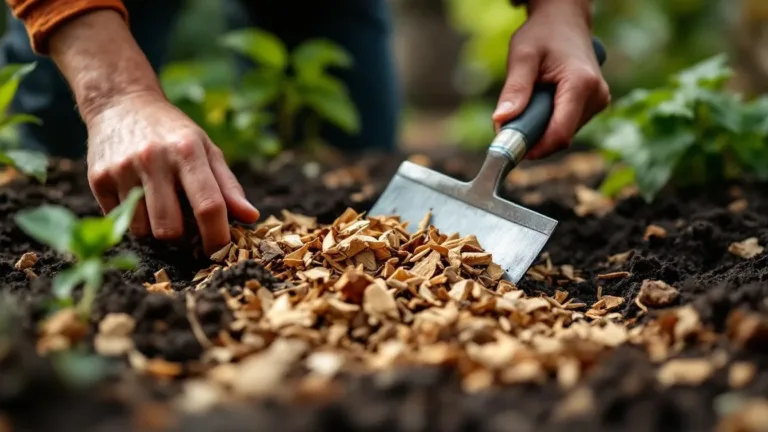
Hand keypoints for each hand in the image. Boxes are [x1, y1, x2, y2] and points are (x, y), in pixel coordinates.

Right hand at [86, 91, 259, 254]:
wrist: (122, 103)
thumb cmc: (173, 133)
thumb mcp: (206, 149)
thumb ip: (228, 186)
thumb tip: (251, 218)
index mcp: (187, 151)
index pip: (208, 206)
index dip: (217, 237)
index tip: (221, 252)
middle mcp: (153, 160)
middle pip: (170, 229)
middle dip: (182, 239)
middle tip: (187, 228)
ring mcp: (122, 169)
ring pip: (143, 231)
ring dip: (155, 231)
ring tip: (161, 209)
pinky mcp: (98, 178)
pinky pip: (119, 221)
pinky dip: (133, 219)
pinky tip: (139, 198)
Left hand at [492, 0, 609, 159]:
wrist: (564, 20)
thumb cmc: (543, 33)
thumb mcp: (522, 56)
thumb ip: (514, 89)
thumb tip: (500, 121)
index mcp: (581, 84)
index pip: (560, 134)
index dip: (535, 147)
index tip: (511, 149)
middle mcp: (596, 96)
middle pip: (561, 136)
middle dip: (533, 136)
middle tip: (509, 124)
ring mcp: (599, 101)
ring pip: (564, 133)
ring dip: (541, 129)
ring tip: (526, 106)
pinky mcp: (595, 104)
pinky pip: (568, 125)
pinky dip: (549, 122)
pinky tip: (539, 105)